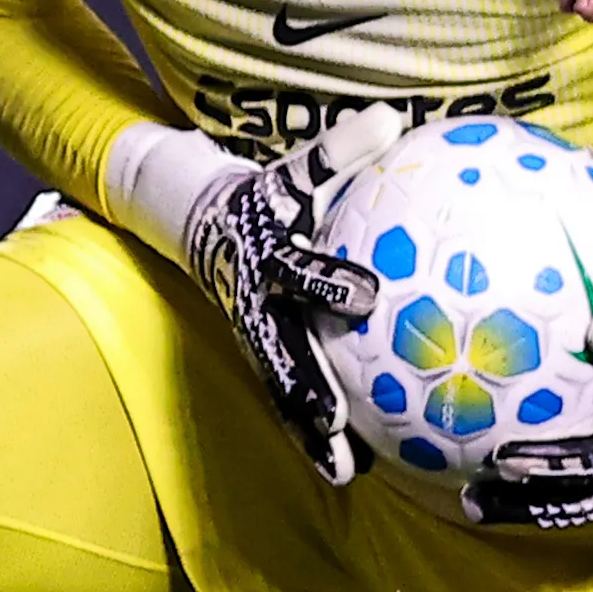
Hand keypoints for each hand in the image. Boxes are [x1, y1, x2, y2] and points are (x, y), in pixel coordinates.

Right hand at [177, 105, 403, 485]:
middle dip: (307, 387)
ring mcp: (257, 337)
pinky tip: (355, 471)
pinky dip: (315, 434)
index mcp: (270, 256)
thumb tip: (390, 119)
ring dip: (310, 429)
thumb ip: (338, 150)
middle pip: (283, 350)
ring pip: (284, 388)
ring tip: (344, 471)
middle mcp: (258, 305)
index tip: (365, 295)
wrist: (202, 224)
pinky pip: (292, 398)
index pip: (301, 268)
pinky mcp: (265, 357)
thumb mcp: (296, 169)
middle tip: (336, 420)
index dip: (329, 280)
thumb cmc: (268, 194)